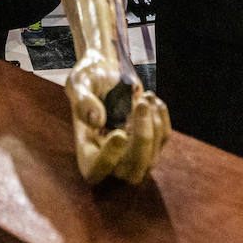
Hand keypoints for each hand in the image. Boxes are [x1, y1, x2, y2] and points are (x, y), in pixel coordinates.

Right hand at [65, 52, 169, 184]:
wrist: (107, 69)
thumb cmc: (89, 77)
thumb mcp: (80, 82)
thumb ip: (83, 100)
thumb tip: (96, 120)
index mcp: (86, 149)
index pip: (95, 171)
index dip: (109, 160)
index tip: (119, 134)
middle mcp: (109, 158)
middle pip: (131, 173)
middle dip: (142, 141)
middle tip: (141, 105)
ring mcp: (131, 153)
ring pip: (150, 160)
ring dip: (153, 125)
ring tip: (144, 97)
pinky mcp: (150, 142)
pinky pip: (163, 139)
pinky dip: (161, 117)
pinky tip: (152, 98)